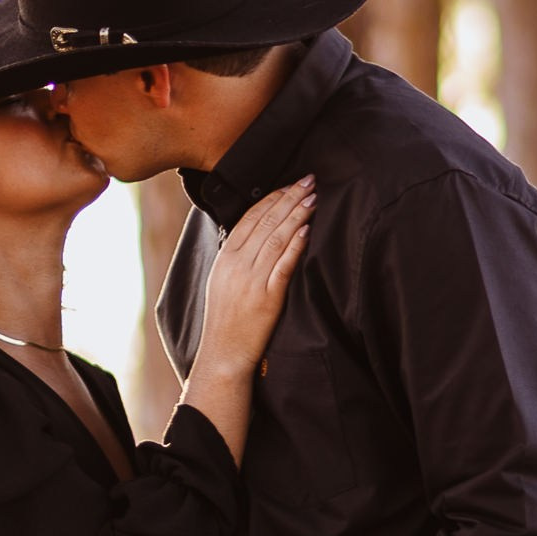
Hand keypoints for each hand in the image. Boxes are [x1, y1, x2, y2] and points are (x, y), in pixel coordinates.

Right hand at [193, 178, 314, 376]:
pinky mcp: (267, 298)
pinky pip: (283, 265)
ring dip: (296, 215)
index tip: (290, 184)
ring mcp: (251, 280)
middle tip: (309, 180)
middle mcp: (236, 265)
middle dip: (289, 198)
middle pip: (266, 222)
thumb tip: (256, 233)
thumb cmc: (226, 320)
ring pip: (276, 238)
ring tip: (313, 198)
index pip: (250, 217)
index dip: (272, 198)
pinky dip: (295, 245)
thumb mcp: (223, 281)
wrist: (223, 354)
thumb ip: (237, 257)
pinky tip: (307, 230)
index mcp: (225, 258)